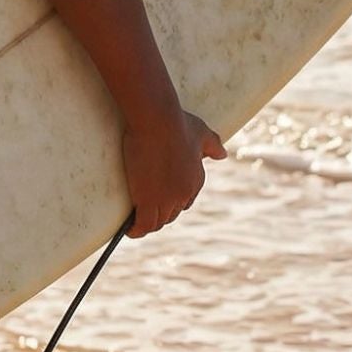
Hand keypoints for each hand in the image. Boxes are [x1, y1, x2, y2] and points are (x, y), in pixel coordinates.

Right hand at [121, 108, 226, 238]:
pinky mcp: (148, 200)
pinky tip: (129, 230)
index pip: (185, 202)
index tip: (160, 201)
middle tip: (144, 213)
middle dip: (159, 215)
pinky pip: (143, 224)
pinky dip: (137, 230)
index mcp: (196, 180)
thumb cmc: (178, 123)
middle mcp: (184, 193)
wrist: (158, 121)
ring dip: (147, 225)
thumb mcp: (201, 132)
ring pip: (157, 222)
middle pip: (171, 214)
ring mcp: (167, 199)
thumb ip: (213, 145)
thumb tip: (223, 155)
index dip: (172, 203)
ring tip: (136, 225)